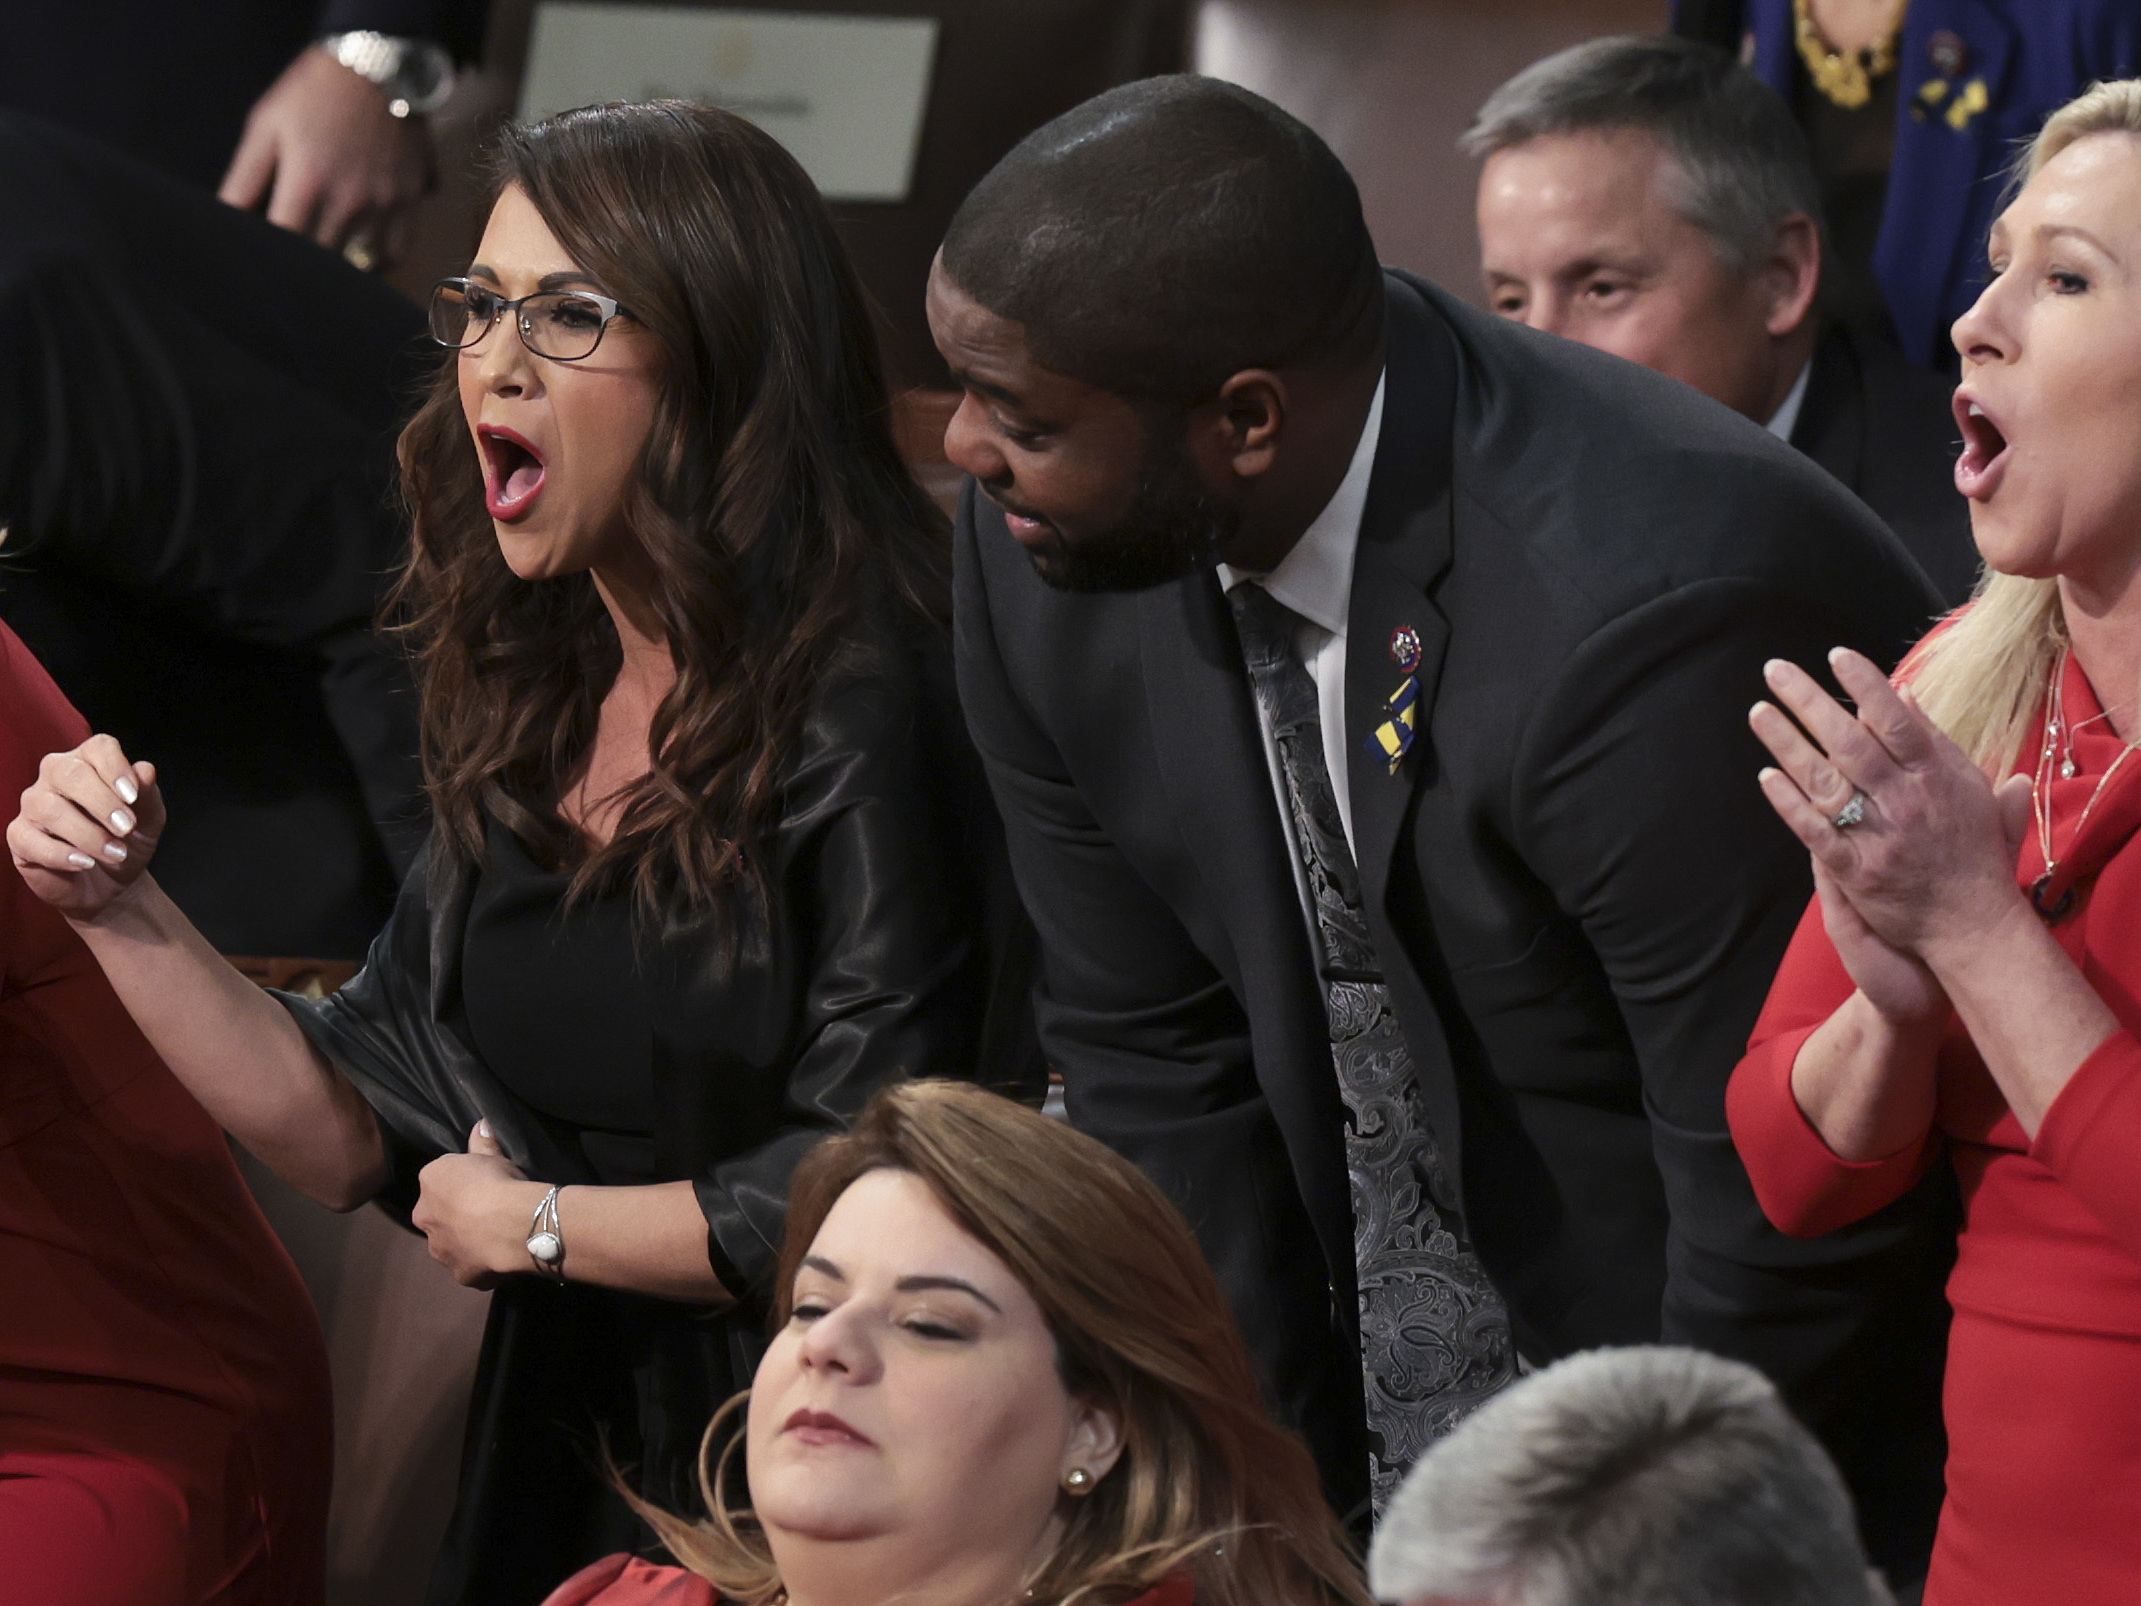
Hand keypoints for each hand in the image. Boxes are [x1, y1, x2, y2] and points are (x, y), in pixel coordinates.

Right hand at [9, 736, 163, 919]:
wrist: (113, 883)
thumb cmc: (128, 841)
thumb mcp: (149, 820)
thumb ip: (147, 794)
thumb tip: (145, 771)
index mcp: (91, 762)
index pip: (98, 747)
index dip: (115, 768)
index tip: (133, 797)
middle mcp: (56, 776)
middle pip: (69, 772)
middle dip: (101, 802)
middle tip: (126, 828)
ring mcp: (34, 804)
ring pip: (49, 808)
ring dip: (88, 834)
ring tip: (115, 854)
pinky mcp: (20, 835)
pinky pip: (30, 839)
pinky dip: (61, 854)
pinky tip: (85, 863)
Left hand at [218, 45, 435, 263]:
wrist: (375, 67)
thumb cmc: (312, 95)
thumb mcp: (266, 126)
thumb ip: (244, 178)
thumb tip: (224, 218)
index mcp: (306, 184)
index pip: (284, 244)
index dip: (271, 258)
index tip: (264, 259)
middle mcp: (347, 202)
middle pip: (323, 261)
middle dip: (304, 264)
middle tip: (292, 261)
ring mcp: (382, 205)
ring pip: (361, 264)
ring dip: (341, 265)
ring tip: (326, 259)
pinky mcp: (408, 201)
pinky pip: (395, 251)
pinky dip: (377, 259)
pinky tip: (362, 250)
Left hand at [412, 1121, 543, 1289]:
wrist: (510, 1224)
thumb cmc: (497, 1182)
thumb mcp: (493, 1155)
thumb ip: (482, 1143)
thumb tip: (481, 1122)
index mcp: (430, 1183)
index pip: (439, 1181)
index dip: (460, 1184)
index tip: (481, 1185)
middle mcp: (425, 1218)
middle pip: (438, 1216)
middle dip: (456, 1216)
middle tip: (487, 1211)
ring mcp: (440, 1251)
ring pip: (450, 1245)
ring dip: (466, 1241)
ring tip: (495, 1236)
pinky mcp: (460, 1275)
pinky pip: (470, 1266)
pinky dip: (482, 1261)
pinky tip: (501, 1254)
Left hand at [1750, 648, 2032, 971]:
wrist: (1973, 924)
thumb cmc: (1973, 851)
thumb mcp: (1970, 788)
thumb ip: (1935, 742)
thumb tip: (1903, 696)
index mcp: (1937, 776)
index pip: (1898, 721)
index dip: (1866, 686)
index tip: (1836, 655)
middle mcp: (1906, 801)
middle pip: (1851, 742)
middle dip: (1810, 702)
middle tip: (1776, 670)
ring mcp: (1879, 837)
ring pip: (1825, 781)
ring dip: (1788, 744)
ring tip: (1758, 711)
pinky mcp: (1856, 872)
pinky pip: (1816, 831)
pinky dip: (1790, 803)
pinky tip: (1765, 776)